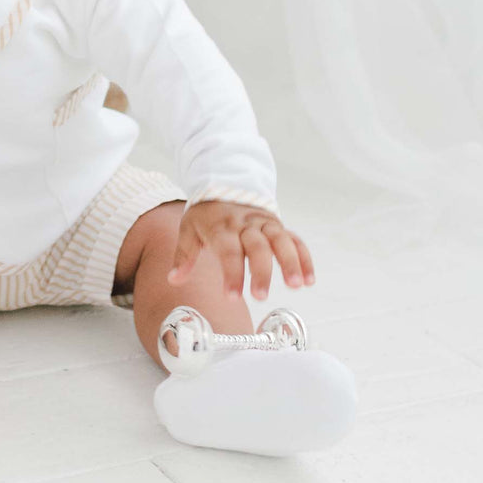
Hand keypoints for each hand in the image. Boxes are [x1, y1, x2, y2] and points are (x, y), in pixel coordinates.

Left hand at [166, 200, 314, 300]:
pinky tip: (309, 279)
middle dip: (261, 272)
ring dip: (290, 262)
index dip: (232, 274)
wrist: (224, 185)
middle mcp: (245, 224)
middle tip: (261, 296)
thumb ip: (183, 256)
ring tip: (296, 285)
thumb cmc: (206, 214)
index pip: (228, 251)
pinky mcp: (277, 225)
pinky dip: (304, 257)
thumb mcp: (189, 230)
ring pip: (280, 240)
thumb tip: (173, 280)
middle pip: (257, 247)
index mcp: (221, 227)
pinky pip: (294, 239)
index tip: (232, 297)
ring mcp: (264, 223)